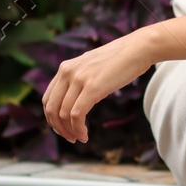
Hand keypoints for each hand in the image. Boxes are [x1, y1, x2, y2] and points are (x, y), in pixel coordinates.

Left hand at [41, 32, 156, 143]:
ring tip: (79, 138)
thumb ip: (80, 79)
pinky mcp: (92, 87)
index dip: (51, 118)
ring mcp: (79, 79)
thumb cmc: (119, 60)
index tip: (62, 129)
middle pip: (51, 109)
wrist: (138, 48)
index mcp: (65, 68)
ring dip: (70, 131)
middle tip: (70, 138)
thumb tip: (77, 99)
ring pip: (63, 114)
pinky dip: (78, 129)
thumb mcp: (91, 67)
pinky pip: (77, 114)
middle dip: (58, 128)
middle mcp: (68, 72)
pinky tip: (84, 135)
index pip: (47, 99)